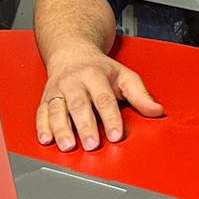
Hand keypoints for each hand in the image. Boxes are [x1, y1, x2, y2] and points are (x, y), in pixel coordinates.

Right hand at [36, 49, 162, 150]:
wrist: (71, 53)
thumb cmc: (100, 69)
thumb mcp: (124, 76)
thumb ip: (140, 95)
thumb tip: (157, 111)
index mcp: (95, 75)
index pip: (104, 99)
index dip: (111, 118)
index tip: (116, 135)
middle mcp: (74, 82)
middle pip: (79, 105)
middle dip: (85, 126)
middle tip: (93, 144)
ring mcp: (57, 90)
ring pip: (57, 110)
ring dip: (62, 129)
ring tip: (68, 145)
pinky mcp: (45, 98)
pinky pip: (41, 112)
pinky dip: (42, 127)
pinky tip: (46, 140)